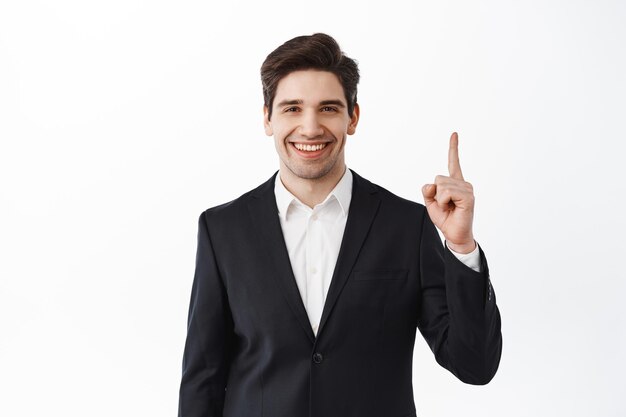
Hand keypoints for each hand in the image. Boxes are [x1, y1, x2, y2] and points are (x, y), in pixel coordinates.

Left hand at [421, 132, 475, 253]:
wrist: (454, 234)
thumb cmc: (445, 218)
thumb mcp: (431, 203)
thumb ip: (428, 191)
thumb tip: (432, 184)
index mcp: (455, 183)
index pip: (454, 162)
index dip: (453, 148)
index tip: (454, 133)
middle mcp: (463, 184)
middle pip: (438, 178)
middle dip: (435, 194)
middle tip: (445, 206)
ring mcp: (467, 189)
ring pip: (441, 185)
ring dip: (440, 200)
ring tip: (449, 208)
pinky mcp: (468, 196)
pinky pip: (446, 192)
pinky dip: (443, 202)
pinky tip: (452, 208)